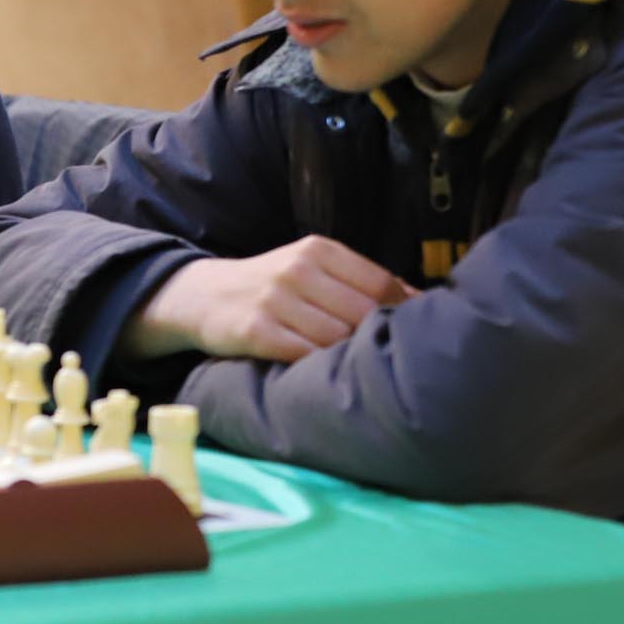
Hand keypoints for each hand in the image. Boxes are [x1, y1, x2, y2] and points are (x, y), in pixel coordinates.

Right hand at [118, 239, 414, 364]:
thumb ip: (358, 281)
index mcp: (318, 250)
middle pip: (362, 312)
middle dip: (372, 337)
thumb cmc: (272, 288)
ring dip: (345, 356)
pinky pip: (304, 355)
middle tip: (376, 358)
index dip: (400, 312)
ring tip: (347, 368)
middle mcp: (298, 270)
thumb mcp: (311, 269)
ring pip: (337, 337)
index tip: (406, 333)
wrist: (203, 296)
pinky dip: (316, 367)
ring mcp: (276, 300)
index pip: (380, 282)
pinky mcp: (257, 331)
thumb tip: (420, 301)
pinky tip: (318, 373)